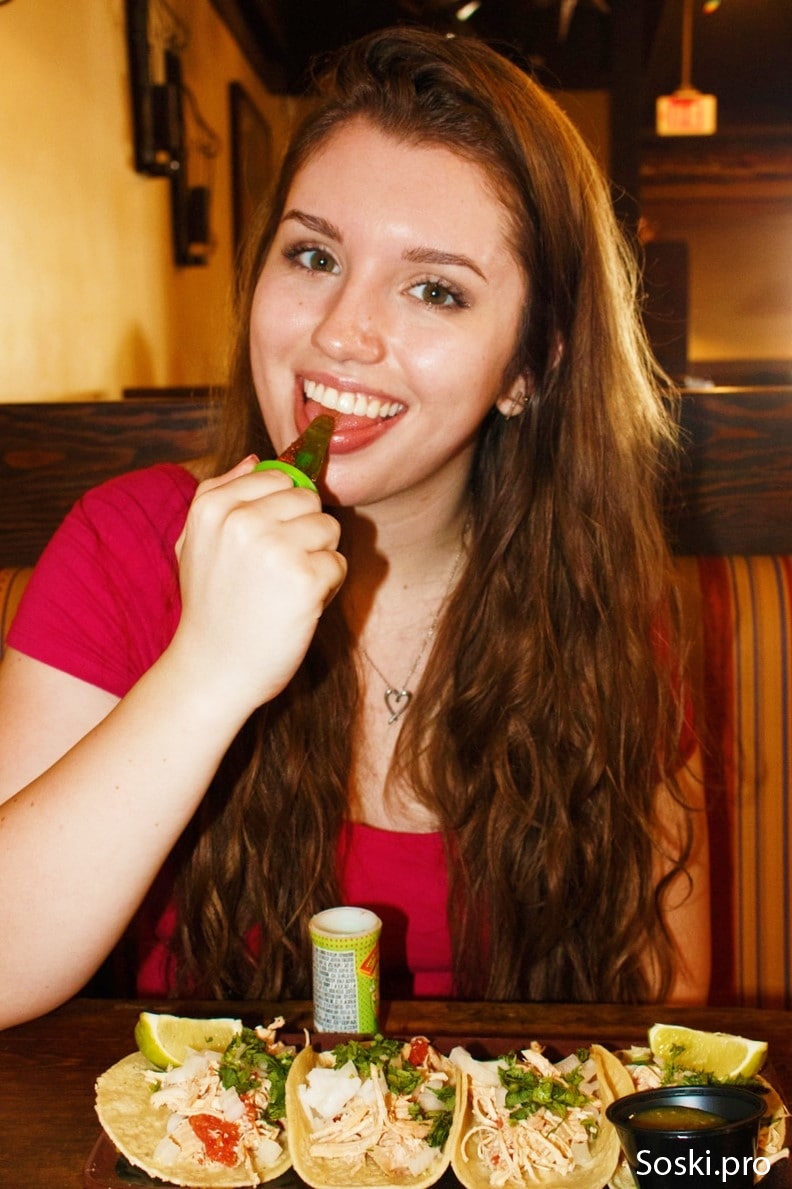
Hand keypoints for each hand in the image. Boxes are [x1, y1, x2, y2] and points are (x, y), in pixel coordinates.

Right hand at [172, 456, 345, 715]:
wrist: (213, 668)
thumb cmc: (210, 605)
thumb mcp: (195, 541)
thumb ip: (220, 492)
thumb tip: (256, 459)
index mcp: (214, 506)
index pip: (278, 477)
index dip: (281, 511)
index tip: (265, 544)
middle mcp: (242, 520)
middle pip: (308, 499)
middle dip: (303, 532)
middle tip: (277, 570)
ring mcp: (275, 548)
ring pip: (328, 529)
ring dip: (318, 559)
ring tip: (287, 588)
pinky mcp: (305, 579)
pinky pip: (338, 563)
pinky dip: (327, 586)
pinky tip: (299, 605)